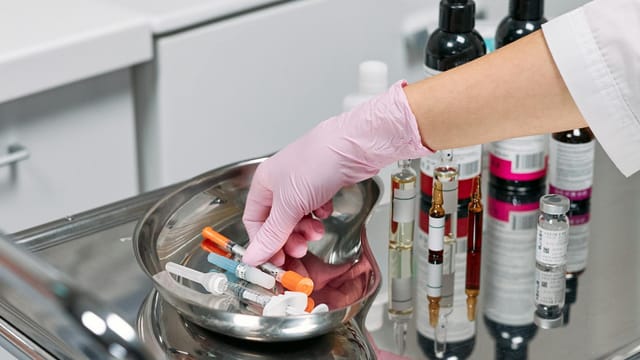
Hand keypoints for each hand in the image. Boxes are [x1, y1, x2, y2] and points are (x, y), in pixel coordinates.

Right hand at [242, 81, 430, 265]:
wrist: (354, 147)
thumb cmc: (318, 162)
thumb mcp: (289, 206)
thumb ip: (272, 234)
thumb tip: (254, 256)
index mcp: (264, 184)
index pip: (254, 221)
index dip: (263, 242)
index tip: (275, 260)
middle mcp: (280, 183)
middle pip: (277, 222)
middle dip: (288, 238)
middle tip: (300, 249)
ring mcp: (302, 184)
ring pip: (297, 218)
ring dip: (306, 229)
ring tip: (316, 230)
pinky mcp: (322, 185)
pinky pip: (315, 210)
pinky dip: (320, 215)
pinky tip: (326, 210)